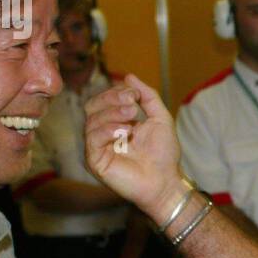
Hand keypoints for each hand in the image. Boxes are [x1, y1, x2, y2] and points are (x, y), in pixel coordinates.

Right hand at [85, 74, 181, 220]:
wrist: (166, 181)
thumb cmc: (163, 154)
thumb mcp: (160, 118)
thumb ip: (147, 96)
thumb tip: (129, 76)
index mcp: (115, 122)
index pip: (103, 99)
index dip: (115, 92)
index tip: (134, 95)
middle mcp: (103, 133)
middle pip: (92, 107)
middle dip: (110, 100)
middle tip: (131, 104)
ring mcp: (98, 147)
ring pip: (91, 121)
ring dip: (112, 115)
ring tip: (131, 119)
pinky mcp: (95, 161)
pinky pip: (92, 139)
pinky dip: (107, 130)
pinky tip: (124, 132)